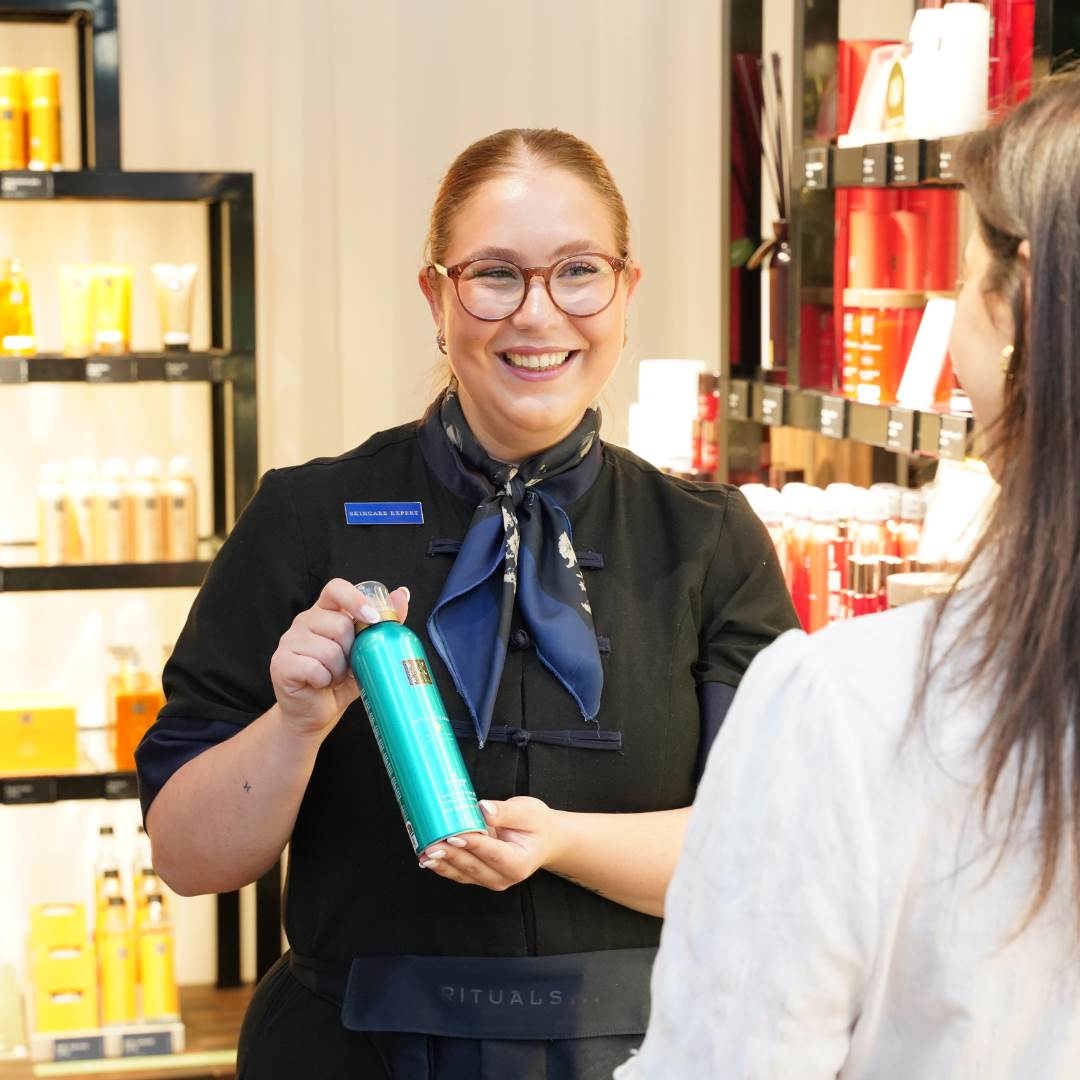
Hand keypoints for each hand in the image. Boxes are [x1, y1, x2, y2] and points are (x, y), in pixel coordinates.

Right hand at [269, 578, 408, 738]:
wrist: (315, 713)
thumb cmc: (341, 680)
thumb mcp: (367, 651)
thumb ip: (383, 623)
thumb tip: (402, 593)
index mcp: (325, 612)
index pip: (336, 589)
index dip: (356, 600)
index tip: (373, 618)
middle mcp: (304, 621)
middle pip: (339, 624)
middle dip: (352, 651)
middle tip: (348, 666)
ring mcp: (289, 641)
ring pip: (329, 650)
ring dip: (339, 670)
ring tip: (334, 677)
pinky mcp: (281, 663)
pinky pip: (314, 668)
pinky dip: (324, 680)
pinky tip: (320, 684)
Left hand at [419, 797, 562, 890]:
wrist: (542, 839)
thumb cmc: (536, 824)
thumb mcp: (527, 812)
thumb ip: (505, 812)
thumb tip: (483, 808)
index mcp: (519, 862)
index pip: (492, 853)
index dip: (472, 844)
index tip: (454, 833)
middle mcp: (504, 877)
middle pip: (473, 866)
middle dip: (450, 854)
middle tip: (431, 844)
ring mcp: (490, 879)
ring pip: (462, 873)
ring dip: (442, 863)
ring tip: (424, 852)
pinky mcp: (479, 875)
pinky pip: (458, 873)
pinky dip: (442, 865)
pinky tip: (427, 857)